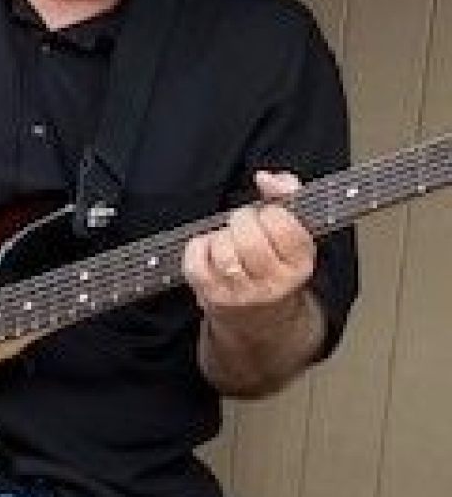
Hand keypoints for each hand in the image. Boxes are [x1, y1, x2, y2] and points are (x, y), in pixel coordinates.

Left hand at [182, 170, 314, 316]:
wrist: (261, 319)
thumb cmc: (275, 264)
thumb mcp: (294, 233)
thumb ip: (287, 195)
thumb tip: (266, 177)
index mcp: (301, 264)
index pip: (282, 224)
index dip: (270, 212)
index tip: (269, 216)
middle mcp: (274, 283)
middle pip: (248, 238)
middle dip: (242, 221)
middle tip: (245, 226)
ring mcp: (242, 293)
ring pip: (222, 250)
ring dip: (221, 237)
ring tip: (229, 241)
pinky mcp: (213, 297)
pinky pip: (196, 262)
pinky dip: (198, 248)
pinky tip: (210, 251)